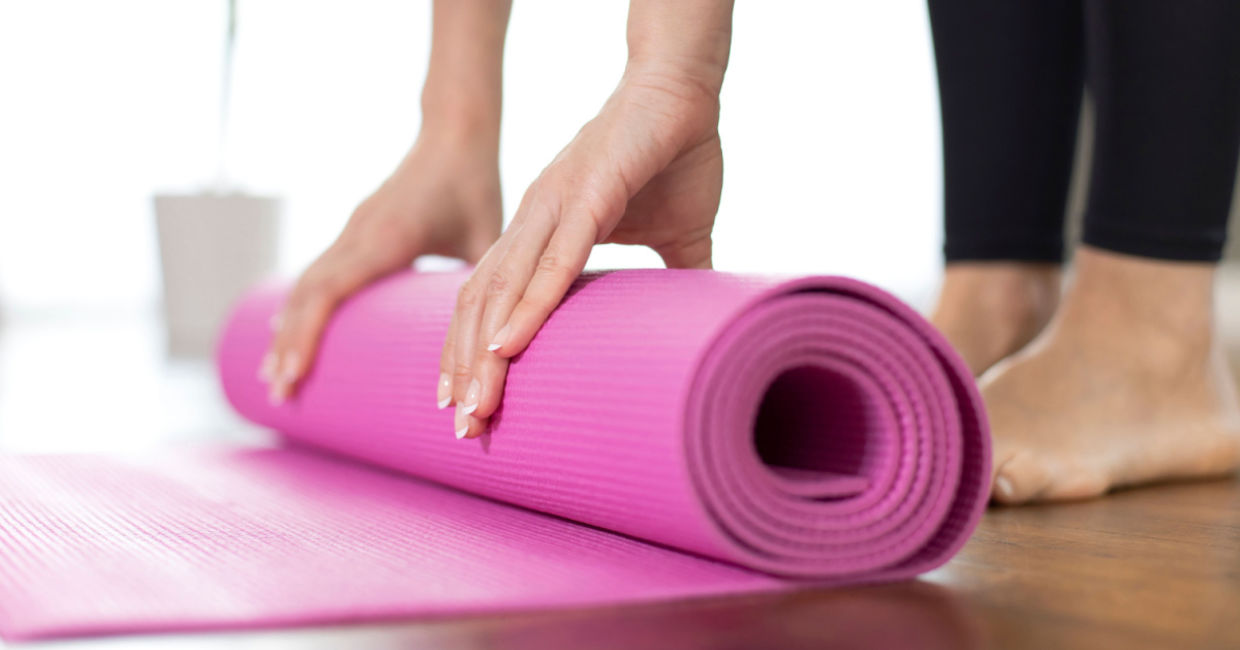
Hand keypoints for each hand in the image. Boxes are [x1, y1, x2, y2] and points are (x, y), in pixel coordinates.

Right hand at [262, 131, 501, 402]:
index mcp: (386, 237)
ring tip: (274, 376)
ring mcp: (352, 230)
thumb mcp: (487, 234)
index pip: (330, 290)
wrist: (454, 133)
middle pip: (306, 294)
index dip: (307, 334)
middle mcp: (358, 233)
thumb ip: (492, 285)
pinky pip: (317, 272)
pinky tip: (286, 331)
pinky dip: (299, 306)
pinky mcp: (355, 230)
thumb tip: (502, 341)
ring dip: (287, 330)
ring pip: (305, 285)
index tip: (294, 375)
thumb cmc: (474, 184)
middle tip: (279, 395)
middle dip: (289, 345)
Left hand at [440, 66, 724, 438]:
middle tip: (463, 430)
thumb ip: (672, 279)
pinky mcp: (589, 193)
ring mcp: (555, 206)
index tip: (465, 405)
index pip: (491, 300)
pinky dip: (528, 304)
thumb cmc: (676, 156)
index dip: (472, 352)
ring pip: (504, 289)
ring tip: (476, 406)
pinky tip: (509, 345)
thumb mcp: (674, 235)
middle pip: (480, 304)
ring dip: (486, 352)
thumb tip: (692, 320)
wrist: (688, 91)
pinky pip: (553, 258)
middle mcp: (534, 221)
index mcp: (543, 231)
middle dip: (466, 369)